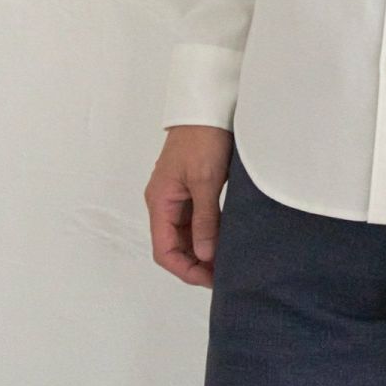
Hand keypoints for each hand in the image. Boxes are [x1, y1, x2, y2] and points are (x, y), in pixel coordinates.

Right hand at [145, 125, 232, 286]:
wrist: (208, 106)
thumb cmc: (203, 138)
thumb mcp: (206, 181)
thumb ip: (205, 220)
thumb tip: (204, 256)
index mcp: (160, 201)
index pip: (164, 250)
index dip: (186, 270)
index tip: (211, 279)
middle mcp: (164, 201)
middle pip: (173, 245)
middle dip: (195, 263)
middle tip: (223, 274)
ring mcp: (176, 194)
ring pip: (185, 233)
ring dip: (202, 249)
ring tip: (225, 261)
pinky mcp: (190, 186)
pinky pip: (194, 219)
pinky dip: (206, 232)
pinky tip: (223, 239)